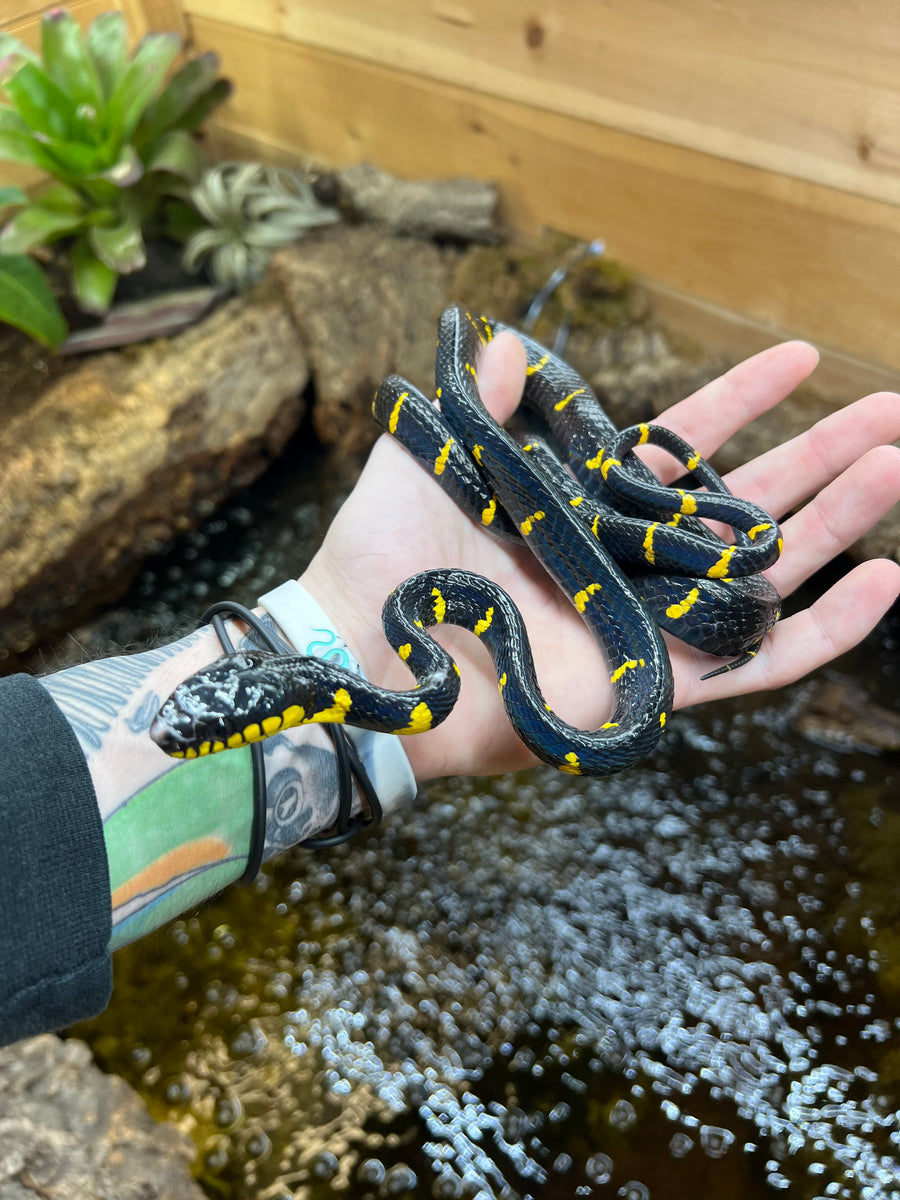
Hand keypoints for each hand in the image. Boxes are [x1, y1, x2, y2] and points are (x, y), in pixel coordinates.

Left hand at [301, 332, 899, 780]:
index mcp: (586, 506)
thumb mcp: (432, 459)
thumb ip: (480, 404)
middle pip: (747, 501)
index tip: (801, 356)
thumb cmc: (385, 558)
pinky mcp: (661, 685)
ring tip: (898, 465)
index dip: (744, 402)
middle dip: (821, 453)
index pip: (683, 447)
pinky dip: (827, 629)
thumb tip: (507, 339)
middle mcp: (629, 561)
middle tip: (893, 409)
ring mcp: (650, 622)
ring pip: (768, 571)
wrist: (369, 654)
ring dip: (839, 520)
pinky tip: (886, 581)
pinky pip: (760, 662)